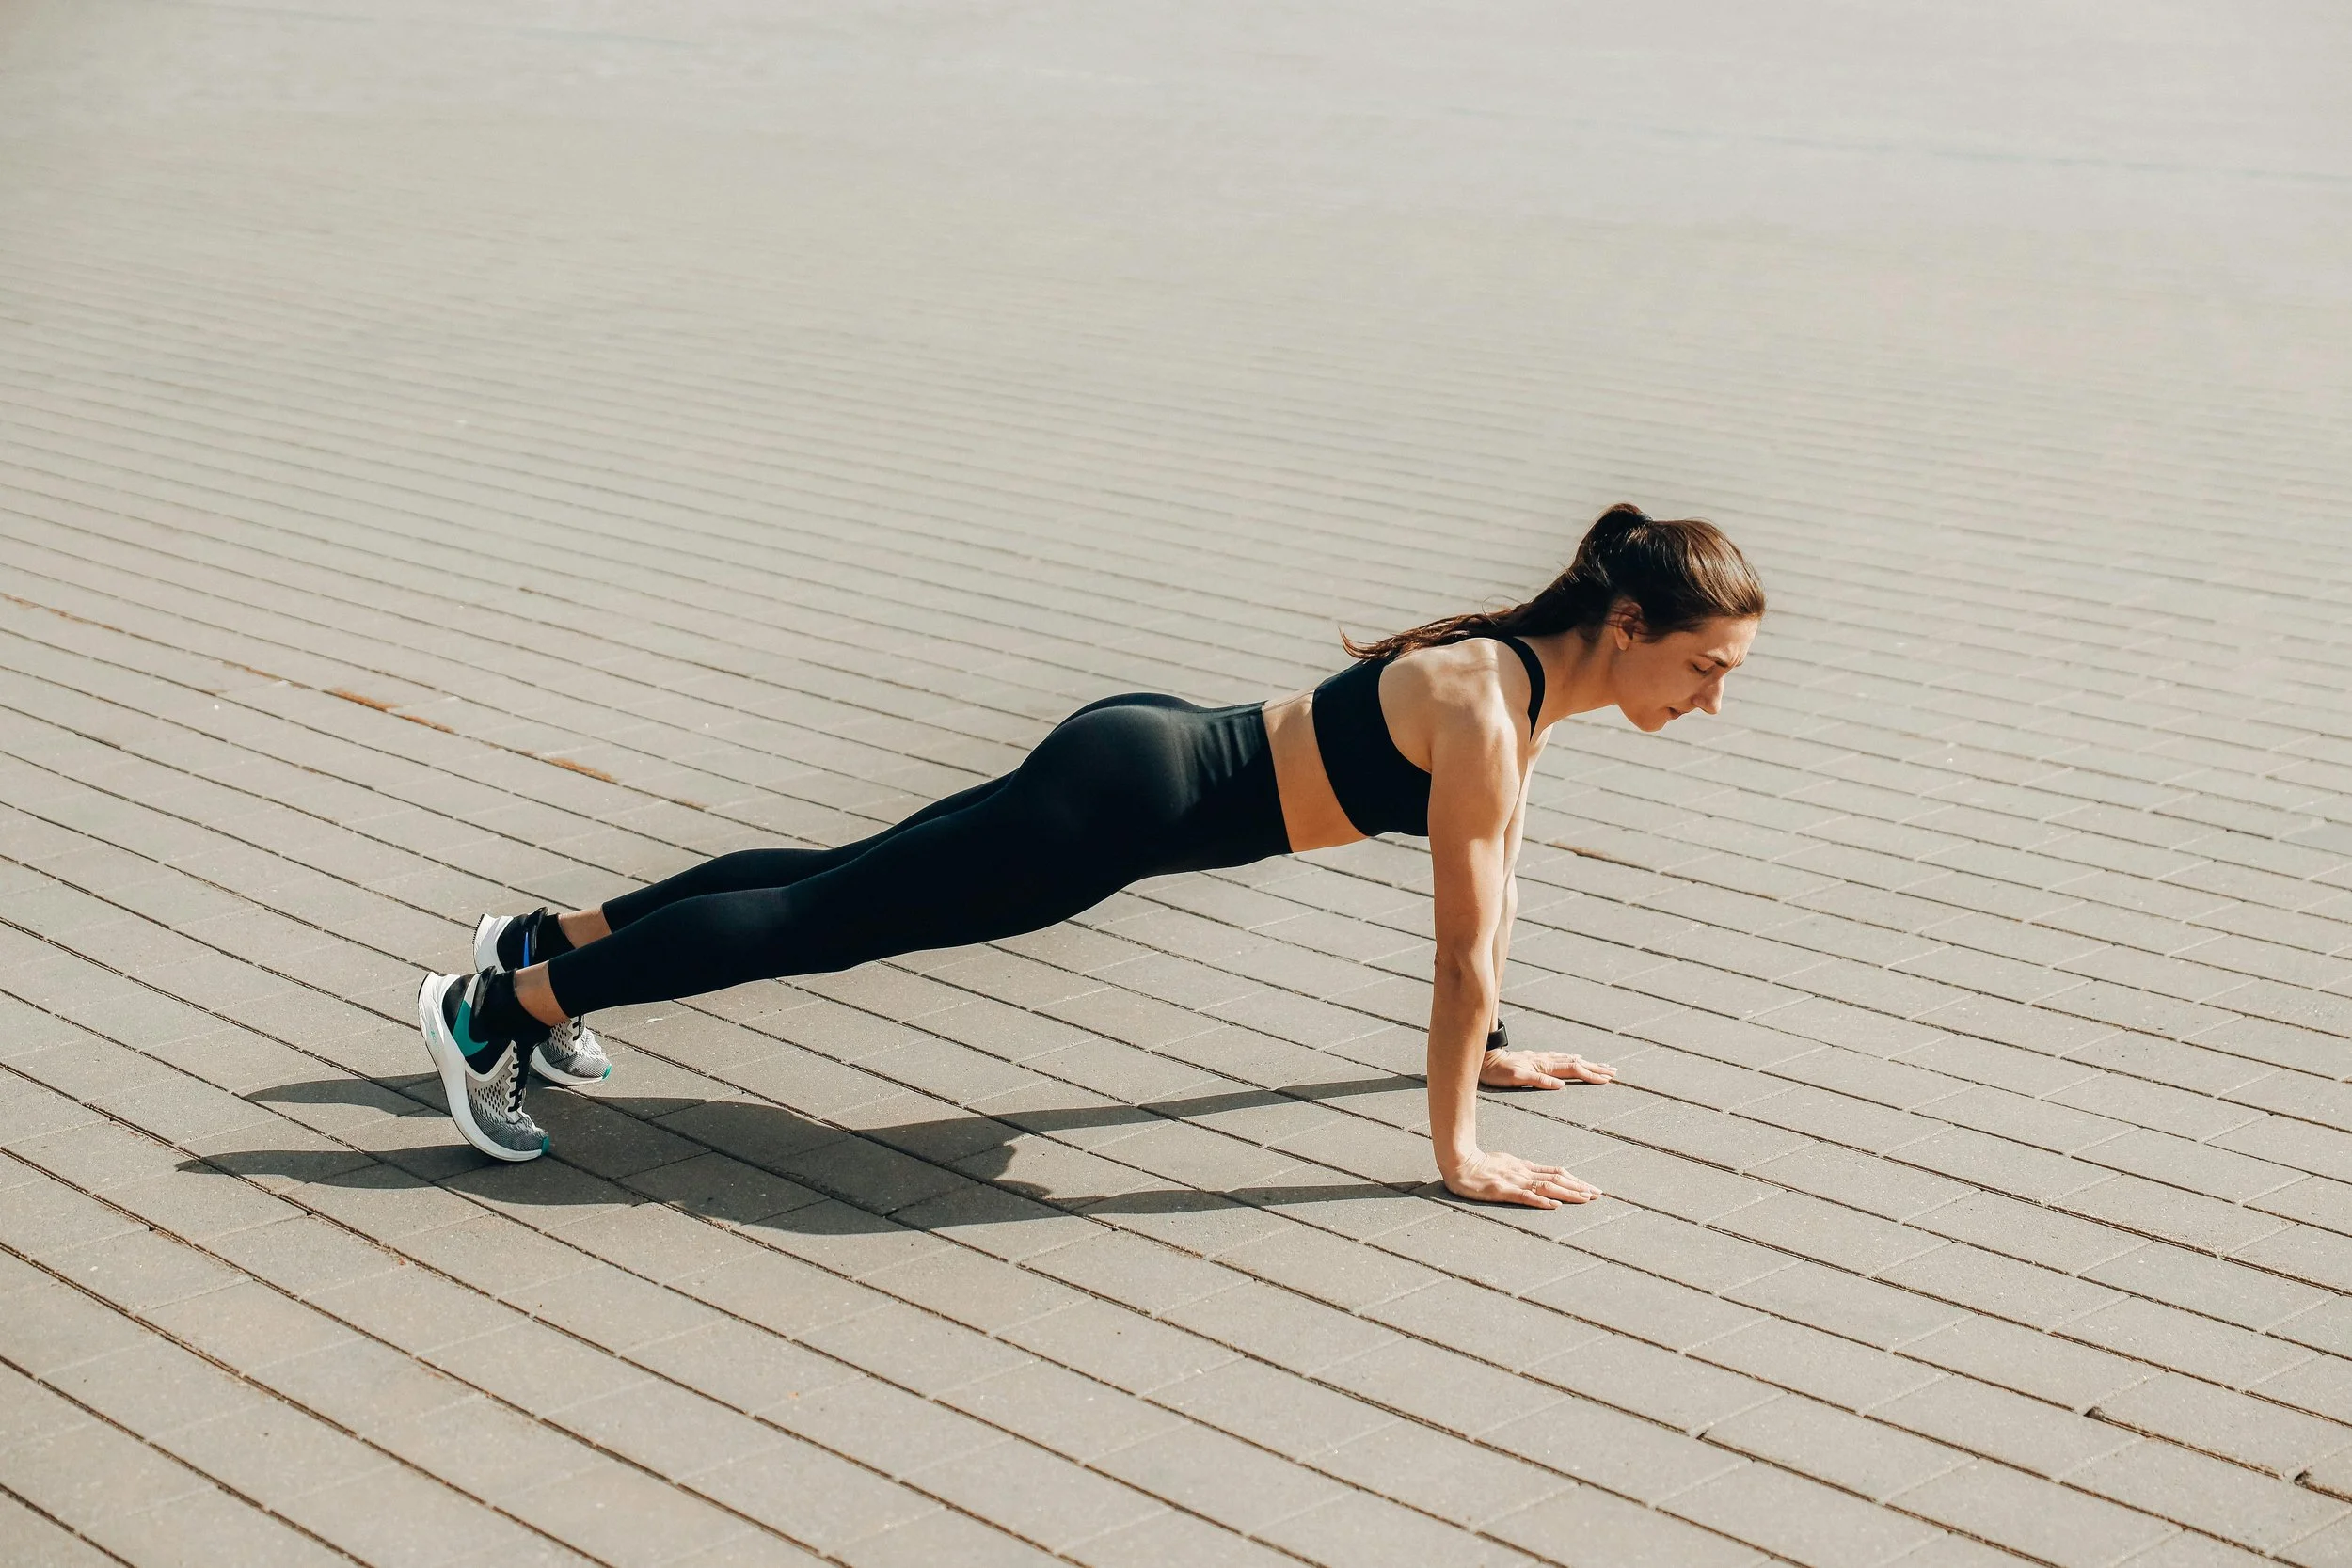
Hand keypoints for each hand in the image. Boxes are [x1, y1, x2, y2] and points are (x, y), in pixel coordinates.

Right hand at [1442, 1150, 1601, 1208]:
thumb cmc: (1479, 1164)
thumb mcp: (1505, 1163)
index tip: (1591, 1188)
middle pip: (1557, 1179)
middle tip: (1598, 1195)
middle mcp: (1524, 1172)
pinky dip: (1542, 1201)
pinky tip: (1555, 1205)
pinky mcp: (1503, 1191)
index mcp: (1524, 1167)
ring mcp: (1514, 1181)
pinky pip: (1525, 1196)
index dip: (1575, 1180)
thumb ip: (1522, 1170)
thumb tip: (1541, 1177)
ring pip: (1547, 1187)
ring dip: (1568, 1193)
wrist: (1458, 1162)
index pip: (1556, 1173)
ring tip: (1586, 1199)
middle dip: (1579, 1187)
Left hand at [1481, 1049, 1616, 1090]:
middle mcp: (1546, 1060)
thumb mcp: (1516, 1078)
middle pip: (1577, 1063)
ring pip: (1571, 1060)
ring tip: (1602, 1066)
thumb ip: (1539, 1081)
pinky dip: (1573, 1059)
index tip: (1606, 1079)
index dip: (1590, 1075)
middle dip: (1596, 1068)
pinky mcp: (1537, 1059)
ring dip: (1588, 1063)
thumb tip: (1561, 1086)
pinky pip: (1561, 1058)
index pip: (1573, 1070)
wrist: (1486, 1059)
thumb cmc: (1499, 1072)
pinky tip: (1576, 1059)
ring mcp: (1543, 1058)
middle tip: (1613, 1072)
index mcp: (1544, 1066)